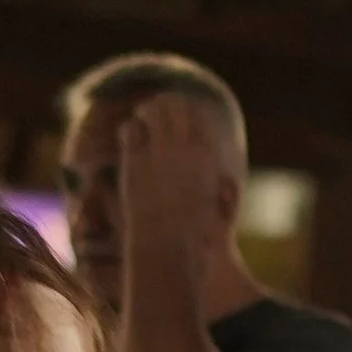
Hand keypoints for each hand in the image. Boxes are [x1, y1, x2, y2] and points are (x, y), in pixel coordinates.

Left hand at [114, 94, 226, 267]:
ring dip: (146, 111)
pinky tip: (127, 137)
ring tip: (141, 119)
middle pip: (176, 104)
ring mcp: (160, 152)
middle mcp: (185, 147)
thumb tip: (224, 178)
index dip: (186, 110)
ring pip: (154, 110)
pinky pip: (132, 129)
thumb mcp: (214, 205)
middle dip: (165, 104)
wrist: (167, 247)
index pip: (198, 113)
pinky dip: (130, 129)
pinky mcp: (136, 161)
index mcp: (206, 154)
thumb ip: (219, 184)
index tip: (179, 116)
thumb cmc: (193, 233)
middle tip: (154, 111)